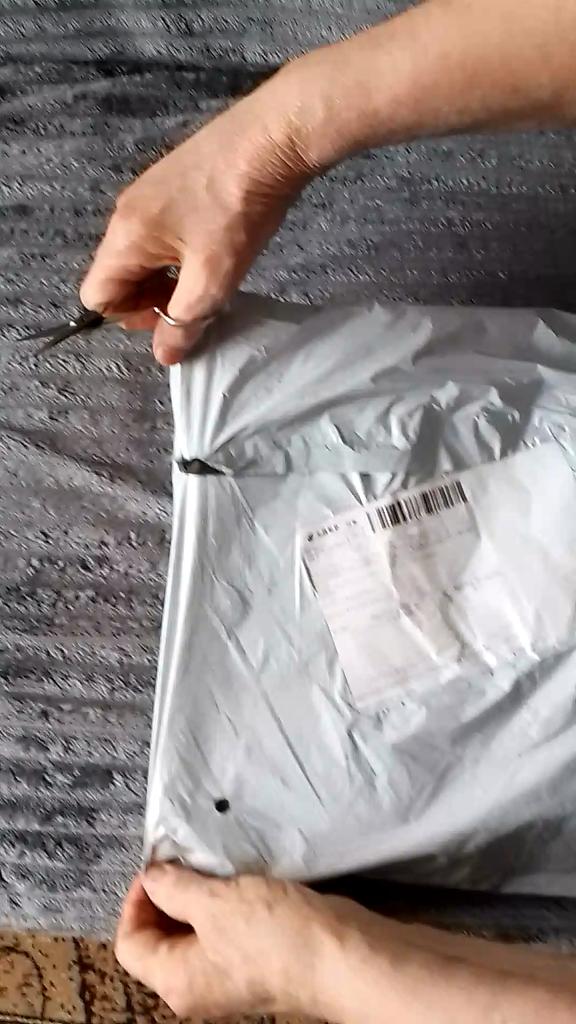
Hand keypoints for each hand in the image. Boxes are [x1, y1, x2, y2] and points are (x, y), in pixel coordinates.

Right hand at [80, 74, 314, 365]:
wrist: (273, 138)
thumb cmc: (238, 210)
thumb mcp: (213, 279)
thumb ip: (184, 322)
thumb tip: (165, 355)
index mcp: (125, 236)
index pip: (97, 296)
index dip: (129, 320)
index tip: (171, 318)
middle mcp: (126, 213)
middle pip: (118, 276)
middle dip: (149, 300)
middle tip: (195, 304)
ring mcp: (148, 194)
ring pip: (142, 256)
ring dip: (168, 279)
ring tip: (210, 279)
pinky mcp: (173, 183)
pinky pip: (160, 234)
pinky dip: (179, 254)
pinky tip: (216, 250)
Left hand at [115, 864, 370, 1018]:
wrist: (342, 957)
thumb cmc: (275, 936)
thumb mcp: (215, 901)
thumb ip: (174, 887)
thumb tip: (152, 877)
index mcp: (175, 981)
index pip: (129, 943)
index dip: (135, 900)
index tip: (156, 865)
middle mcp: (195, 987)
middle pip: (158, 940)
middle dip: (165, 897)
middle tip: (181, 861)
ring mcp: (226, 978)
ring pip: (192, 934)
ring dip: (195, 899)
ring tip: (210, 868)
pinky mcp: (254, 964)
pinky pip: (221, 934)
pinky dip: (221, 907)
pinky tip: (237, 883)